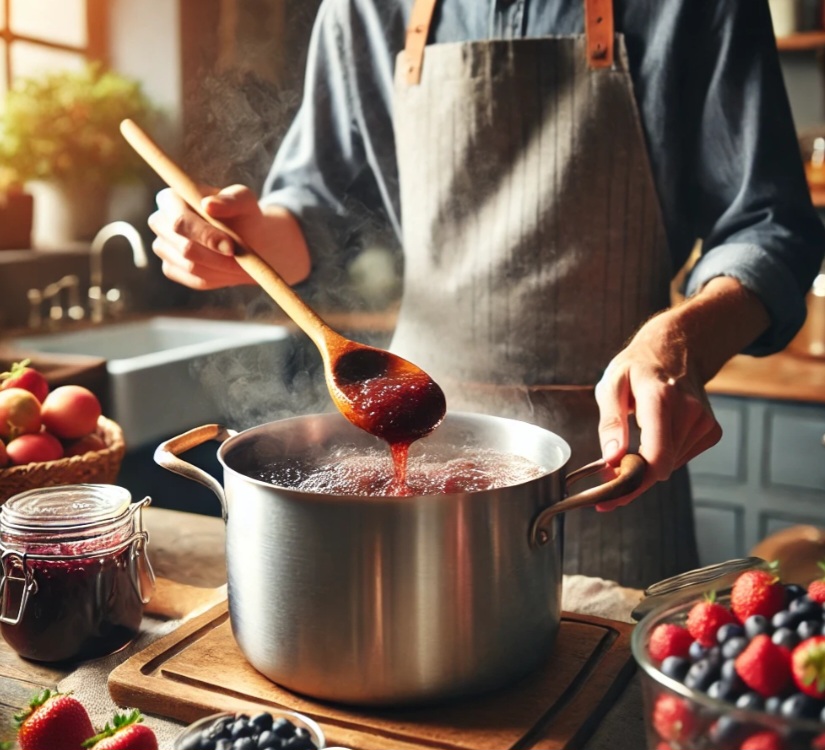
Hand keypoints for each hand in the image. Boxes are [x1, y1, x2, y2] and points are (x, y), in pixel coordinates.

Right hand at [148, 185, 310, 289]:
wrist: (252, 242)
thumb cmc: (248, 216)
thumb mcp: (248, 202)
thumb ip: (231, 199)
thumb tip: (210, 204)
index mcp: (173, 197)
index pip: (175, 216)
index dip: (202, 233)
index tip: (231, 246)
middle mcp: (162, 220)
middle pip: (177, 243)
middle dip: (212, 253)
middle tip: (241, 256)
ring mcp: (165, 247)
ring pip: (186, 263)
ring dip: (217, 266)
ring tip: (239, 259)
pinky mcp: (173, 269)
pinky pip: (189, 278)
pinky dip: (212, 278)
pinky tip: (226, 269)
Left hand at [594, 309, 721, 509]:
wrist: (676, 349)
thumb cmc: (638, 367)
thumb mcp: (611, 385)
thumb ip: (611, 422)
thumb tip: (611, 458)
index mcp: (662, 398)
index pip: (657, 455)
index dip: (633, 483)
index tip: (609, 499)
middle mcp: (690, 412)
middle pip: (660, 467)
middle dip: (632, 478)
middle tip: (607, 479)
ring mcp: (705, 423)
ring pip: (669, 466)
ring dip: (647, 466)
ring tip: (629, 447)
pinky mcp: (711, 432)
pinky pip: (680, 458)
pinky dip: (662, 457)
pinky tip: (653, 436)